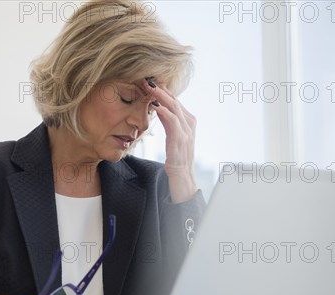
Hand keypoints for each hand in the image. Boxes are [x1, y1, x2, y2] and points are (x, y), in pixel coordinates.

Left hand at [144, 78, 197, 202]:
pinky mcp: (180, 138)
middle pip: (173, 99)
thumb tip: (159, 109)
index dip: (162, 89)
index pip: (174, 99)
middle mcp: (189, 122)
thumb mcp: (173, 136)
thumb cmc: (176, 157)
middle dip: (159, 88)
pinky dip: (162, 111)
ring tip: (148, 86)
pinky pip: (172, 120)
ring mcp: (186, 130)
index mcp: (188, 120)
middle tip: (145, 78)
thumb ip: (169, 122)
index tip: (148, 80)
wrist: (182, 176)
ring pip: (173, 106)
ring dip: (159, 95)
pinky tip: (153, 105)